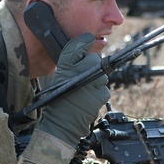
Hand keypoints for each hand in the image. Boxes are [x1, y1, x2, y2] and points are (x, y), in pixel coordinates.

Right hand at [34, 33, 109, 147]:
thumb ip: (72, 64)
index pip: (76, 46)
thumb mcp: (60, 79)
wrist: (62, 124)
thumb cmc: (59, 101)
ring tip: (84, 91)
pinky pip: (104, 88)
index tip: (89, 39)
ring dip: (96, 80)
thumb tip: (89, 50)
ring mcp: (91, 82)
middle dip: (92, 66)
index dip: (84, 40)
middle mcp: (78, 71)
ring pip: (101, 74)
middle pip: (94, 59)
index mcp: (64, 67)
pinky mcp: (101, 94)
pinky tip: (89, 98)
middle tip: (83, 78)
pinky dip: (99, 92)